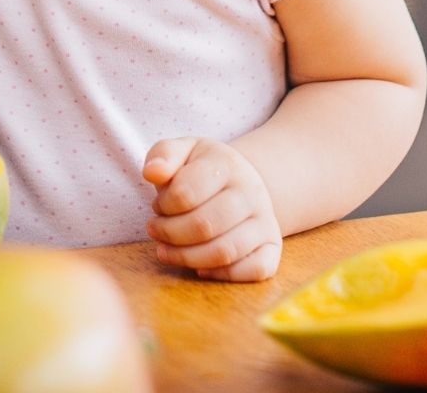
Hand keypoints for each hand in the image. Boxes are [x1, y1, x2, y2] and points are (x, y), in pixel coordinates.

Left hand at [143, 137, 282, 281]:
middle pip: (204, 226)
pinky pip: (257, 269)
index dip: (163, 205)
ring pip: (225, 252)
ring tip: (166, 250)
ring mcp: (266, 220)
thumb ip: (163, 155)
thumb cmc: (202, 170)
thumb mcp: (182, 152)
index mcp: (226, 163)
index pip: (185, 193)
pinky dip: (224, 274)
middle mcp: (252, 191)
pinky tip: (200, 268)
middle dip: (170, 233)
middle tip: (156, 230)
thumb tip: (153, 173)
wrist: (241, 182)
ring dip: (186, 258)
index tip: (158, 206)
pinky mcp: (272, 246)